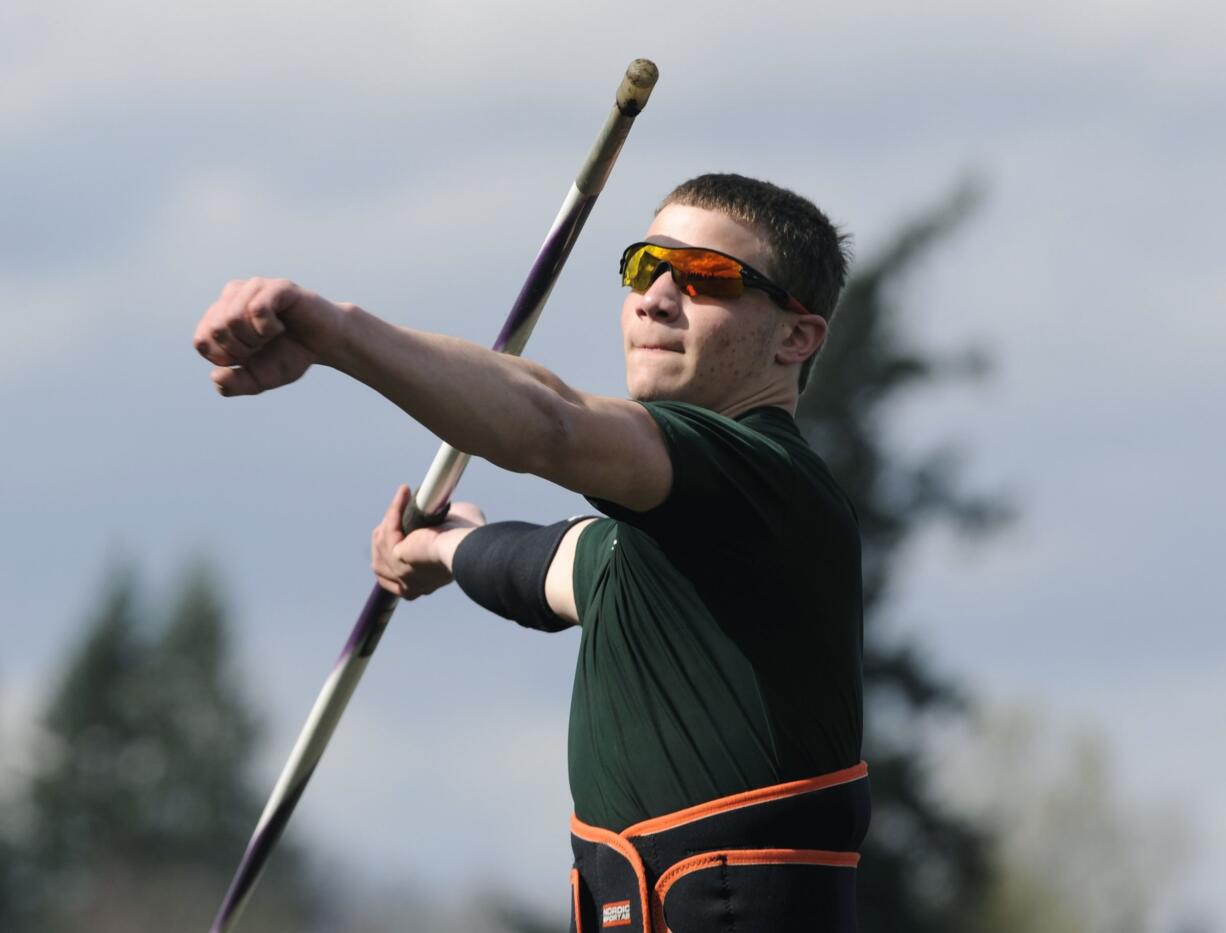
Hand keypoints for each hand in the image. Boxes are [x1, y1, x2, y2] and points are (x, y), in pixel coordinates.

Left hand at [193, 277, 348, 396]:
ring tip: (271, 336)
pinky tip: (280, 327)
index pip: (202, 339)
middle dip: (241, 349)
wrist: (327, 346)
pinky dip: (268, 328)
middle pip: (216, 329)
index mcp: (221, 314)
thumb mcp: (259, 380)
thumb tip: (216, 376)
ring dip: (255, 339)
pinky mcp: (277, 287)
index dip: (225, 358)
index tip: (248, 357)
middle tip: (262, 346)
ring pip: (232, 317)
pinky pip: (257, 308)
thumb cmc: (290, 356)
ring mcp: (255, 288)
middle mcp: (233, 296)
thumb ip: (234, 385)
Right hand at [371, 485, 485, 599]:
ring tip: (404, 496)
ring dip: (390, 517)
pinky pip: (388, 531)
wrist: (470, 546)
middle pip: (382, 559)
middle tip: (399, 507)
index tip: (399, 525)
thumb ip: (439, 522)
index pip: (395, 572)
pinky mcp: (396, 559)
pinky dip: (394, 510)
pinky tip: (404, 493)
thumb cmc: (470, 538)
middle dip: (387, 531)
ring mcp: (401, 575)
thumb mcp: (452, 529)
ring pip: (382, 544)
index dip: (393, 547)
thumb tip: (434, 506)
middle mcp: (410, 586)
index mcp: (423, 584)